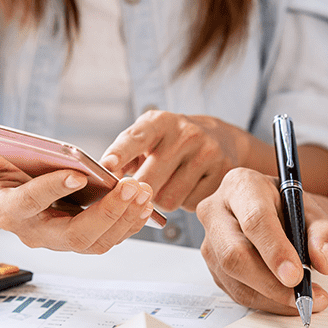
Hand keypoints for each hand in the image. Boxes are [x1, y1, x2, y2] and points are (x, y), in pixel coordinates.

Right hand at [0, 134, 154, 253]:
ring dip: (125, 219)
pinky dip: (129, 222)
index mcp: (9, 211)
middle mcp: (37, 234)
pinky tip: (145, 202)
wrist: (7, 194)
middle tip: (132, 187)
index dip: (53, 189)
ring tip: (145, 192)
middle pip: (75, 235)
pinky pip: (108, 238)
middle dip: (107, 213)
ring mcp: (61, 240)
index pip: (31, 204)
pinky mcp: (81, 239)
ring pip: (97, 242)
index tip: (78, 173)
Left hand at [101, 110, 252, 212]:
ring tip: (170, 184)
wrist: (221, 139)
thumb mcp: (148, 139)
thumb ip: (124, 157)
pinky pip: (190, 204)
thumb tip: (103, 183)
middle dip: (139, 193)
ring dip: (163, 200)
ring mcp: (207, 152)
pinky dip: (185, 202)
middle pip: (149, 181)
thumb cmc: (172, 143)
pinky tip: (190, 187)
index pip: (136, 138)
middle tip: (142, 190)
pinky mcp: (223, 172)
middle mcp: (185, 133)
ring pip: (168, 199)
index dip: (120, 153)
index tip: (107, 166)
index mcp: (160, 122)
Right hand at [197, 168, 327, 314]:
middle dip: (271, 282)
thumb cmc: (291, 210)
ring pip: (235, 278)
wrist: (277, 216)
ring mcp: (210, 241)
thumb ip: (324, 233)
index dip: (275, 250)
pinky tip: (288, 299)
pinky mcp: (213, 266)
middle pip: (235, 254)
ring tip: (305, 299)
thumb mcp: (314, 213)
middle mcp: (216, 211)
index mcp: (242, 185)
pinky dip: (266, 302)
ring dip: (272, 297)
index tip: (296, 275)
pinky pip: (236, 292)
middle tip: (303, 296)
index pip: (254, 220)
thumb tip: (324, 261)